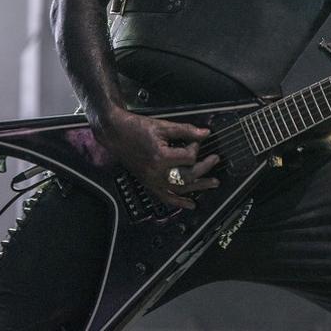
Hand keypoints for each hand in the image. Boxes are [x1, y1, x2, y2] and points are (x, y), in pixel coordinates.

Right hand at [95, 108, 219, 209]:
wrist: (116, 134)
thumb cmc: (137, 128)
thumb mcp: (163, 126)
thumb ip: (186, 130)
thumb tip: (205, 133)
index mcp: (161, 157)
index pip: (189, 157)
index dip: (196, 147)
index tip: (196, 140)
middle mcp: (157, 172)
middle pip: (187, 176)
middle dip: (204, 168)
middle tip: (215, 159)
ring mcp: (152, 180)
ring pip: (179, 189)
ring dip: (198, 187)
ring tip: (213, 183)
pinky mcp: (148, 183)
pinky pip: (165, 197)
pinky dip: (178, 202)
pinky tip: (190, 204)